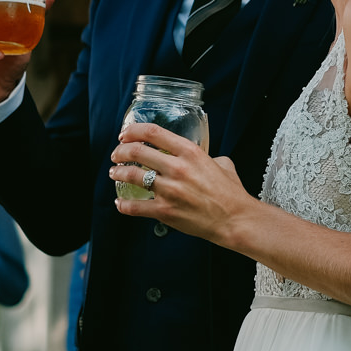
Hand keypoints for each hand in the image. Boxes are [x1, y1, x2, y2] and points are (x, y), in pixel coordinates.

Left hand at [109, 123, 253, 245]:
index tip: (125, 134)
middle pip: (136, 152)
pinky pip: (134, 207)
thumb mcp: (221, 163)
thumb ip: (206, 156)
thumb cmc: (230, 193)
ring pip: (132, 176)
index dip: (133, 131)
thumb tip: (195, 158)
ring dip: (119, 173)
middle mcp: (177, 168)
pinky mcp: (164, 211)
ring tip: (115, 173)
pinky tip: (121, 203)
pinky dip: (123, 205)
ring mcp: (169, 190)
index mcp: (190, 152)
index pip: (153, 132)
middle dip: (120, 152)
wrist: (235, 219)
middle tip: (117, 155)